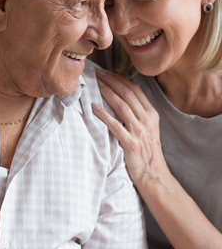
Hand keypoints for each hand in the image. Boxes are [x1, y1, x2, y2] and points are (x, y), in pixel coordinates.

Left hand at [92, 70, 167, 191]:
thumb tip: (122, 100)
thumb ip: (138, 115)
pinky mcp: (131, 143)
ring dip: (106, 92)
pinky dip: (103, 115)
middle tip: (97, 73)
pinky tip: (93, 108)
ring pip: (121, 105)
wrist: (154, 176)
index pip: (135, 90)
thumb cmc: (148, 153)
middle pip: (127, 94)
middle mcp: (146, 120)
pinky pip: (115, 126)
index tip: (107, 72)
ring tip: (94, 84)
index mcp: (151, 114)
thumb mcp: (148, 130)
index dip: (120, 79)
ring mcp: (139, 131)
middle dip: (111, 81)